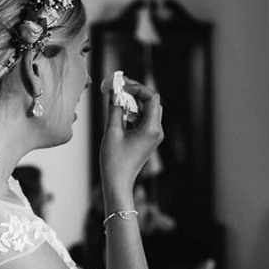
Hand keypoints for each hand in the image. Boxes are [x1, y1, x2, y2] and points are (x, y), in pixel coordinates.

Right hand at [99, 76, 162, 198]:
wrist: (118, 183)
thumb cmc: (114, 161)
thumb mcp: (112, 131)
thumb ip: (115, 108)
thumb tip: (115, 92)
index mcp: (151, 128)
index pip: (151, 97)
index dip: (137, 87)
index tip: (121, 85)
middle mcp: (156, 131)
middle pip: (151, 102)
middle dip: (135, 93)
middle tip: (118, 88)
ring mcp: (153, 136)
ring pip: (147, 110)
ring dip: (133, 102)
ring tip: (115, 99)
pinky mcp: (147, 139)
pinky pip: (143, 119)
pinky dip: (132, 112)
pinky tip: (119, 113)